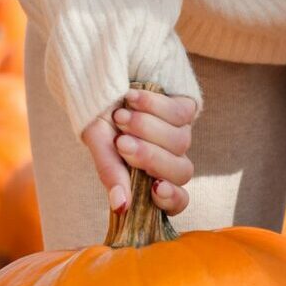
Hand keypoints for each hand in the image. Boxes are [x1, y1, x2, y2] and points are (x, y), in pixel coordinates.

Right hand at [80, 88, 197, 216]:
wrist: (102, 78)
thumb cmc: (100, 118)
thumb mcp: (99, 143)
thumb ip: (110, 173)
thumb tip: (120, 207)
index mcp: (149, 178)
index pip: (176, 201)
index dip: (171, 199)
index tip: (156, 188)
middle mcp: (169, 159)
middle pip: (182, 172)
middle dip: (151, 158)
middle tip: (122, 143)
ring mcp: (179, 134)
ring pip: (180, 142)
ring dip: (146, 128)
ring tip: (120, 117)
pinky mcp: (186, 109)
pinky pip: (180, 114)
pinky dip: (154, 105)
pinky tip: (132, 98)